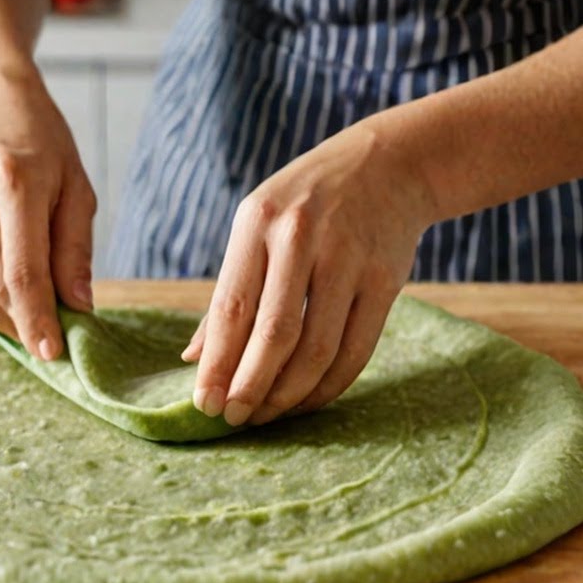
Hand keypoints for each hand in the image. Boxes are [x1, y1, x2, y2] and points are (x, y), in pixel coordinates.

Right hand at [0, 66, 95, 359]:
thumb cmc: (40, 142)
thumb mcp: (76, 185)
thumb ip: (75, 248)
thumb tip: (79, 306)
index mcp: (13, 183)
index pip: (22, 273)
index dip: (37, 320)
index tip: (53, 353)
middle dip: (24, 325)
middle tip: (51, 341)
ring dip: (2, 321)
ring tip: (31, 323)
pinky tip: (2, 302)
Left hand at [182, 126, 433, 425]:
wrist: (389, 163)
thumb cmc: (306, 204)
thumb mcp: (258, 225)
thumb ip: (228, 291)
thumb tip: (193, 359)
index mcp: (258, 223)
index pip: (232, 308)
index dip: (218, 365)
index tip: (204, 405)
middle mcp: (302, 237)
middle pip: (275, 335)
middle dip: (251, 388)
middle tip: (234, 419)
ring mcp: (349, 258)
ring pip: (317, 350)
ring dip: (290, 395)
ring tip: (268, 414)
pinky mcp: (386, 279)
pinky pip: (356, 350)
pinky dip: (330, 386)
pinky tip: (308, 399)